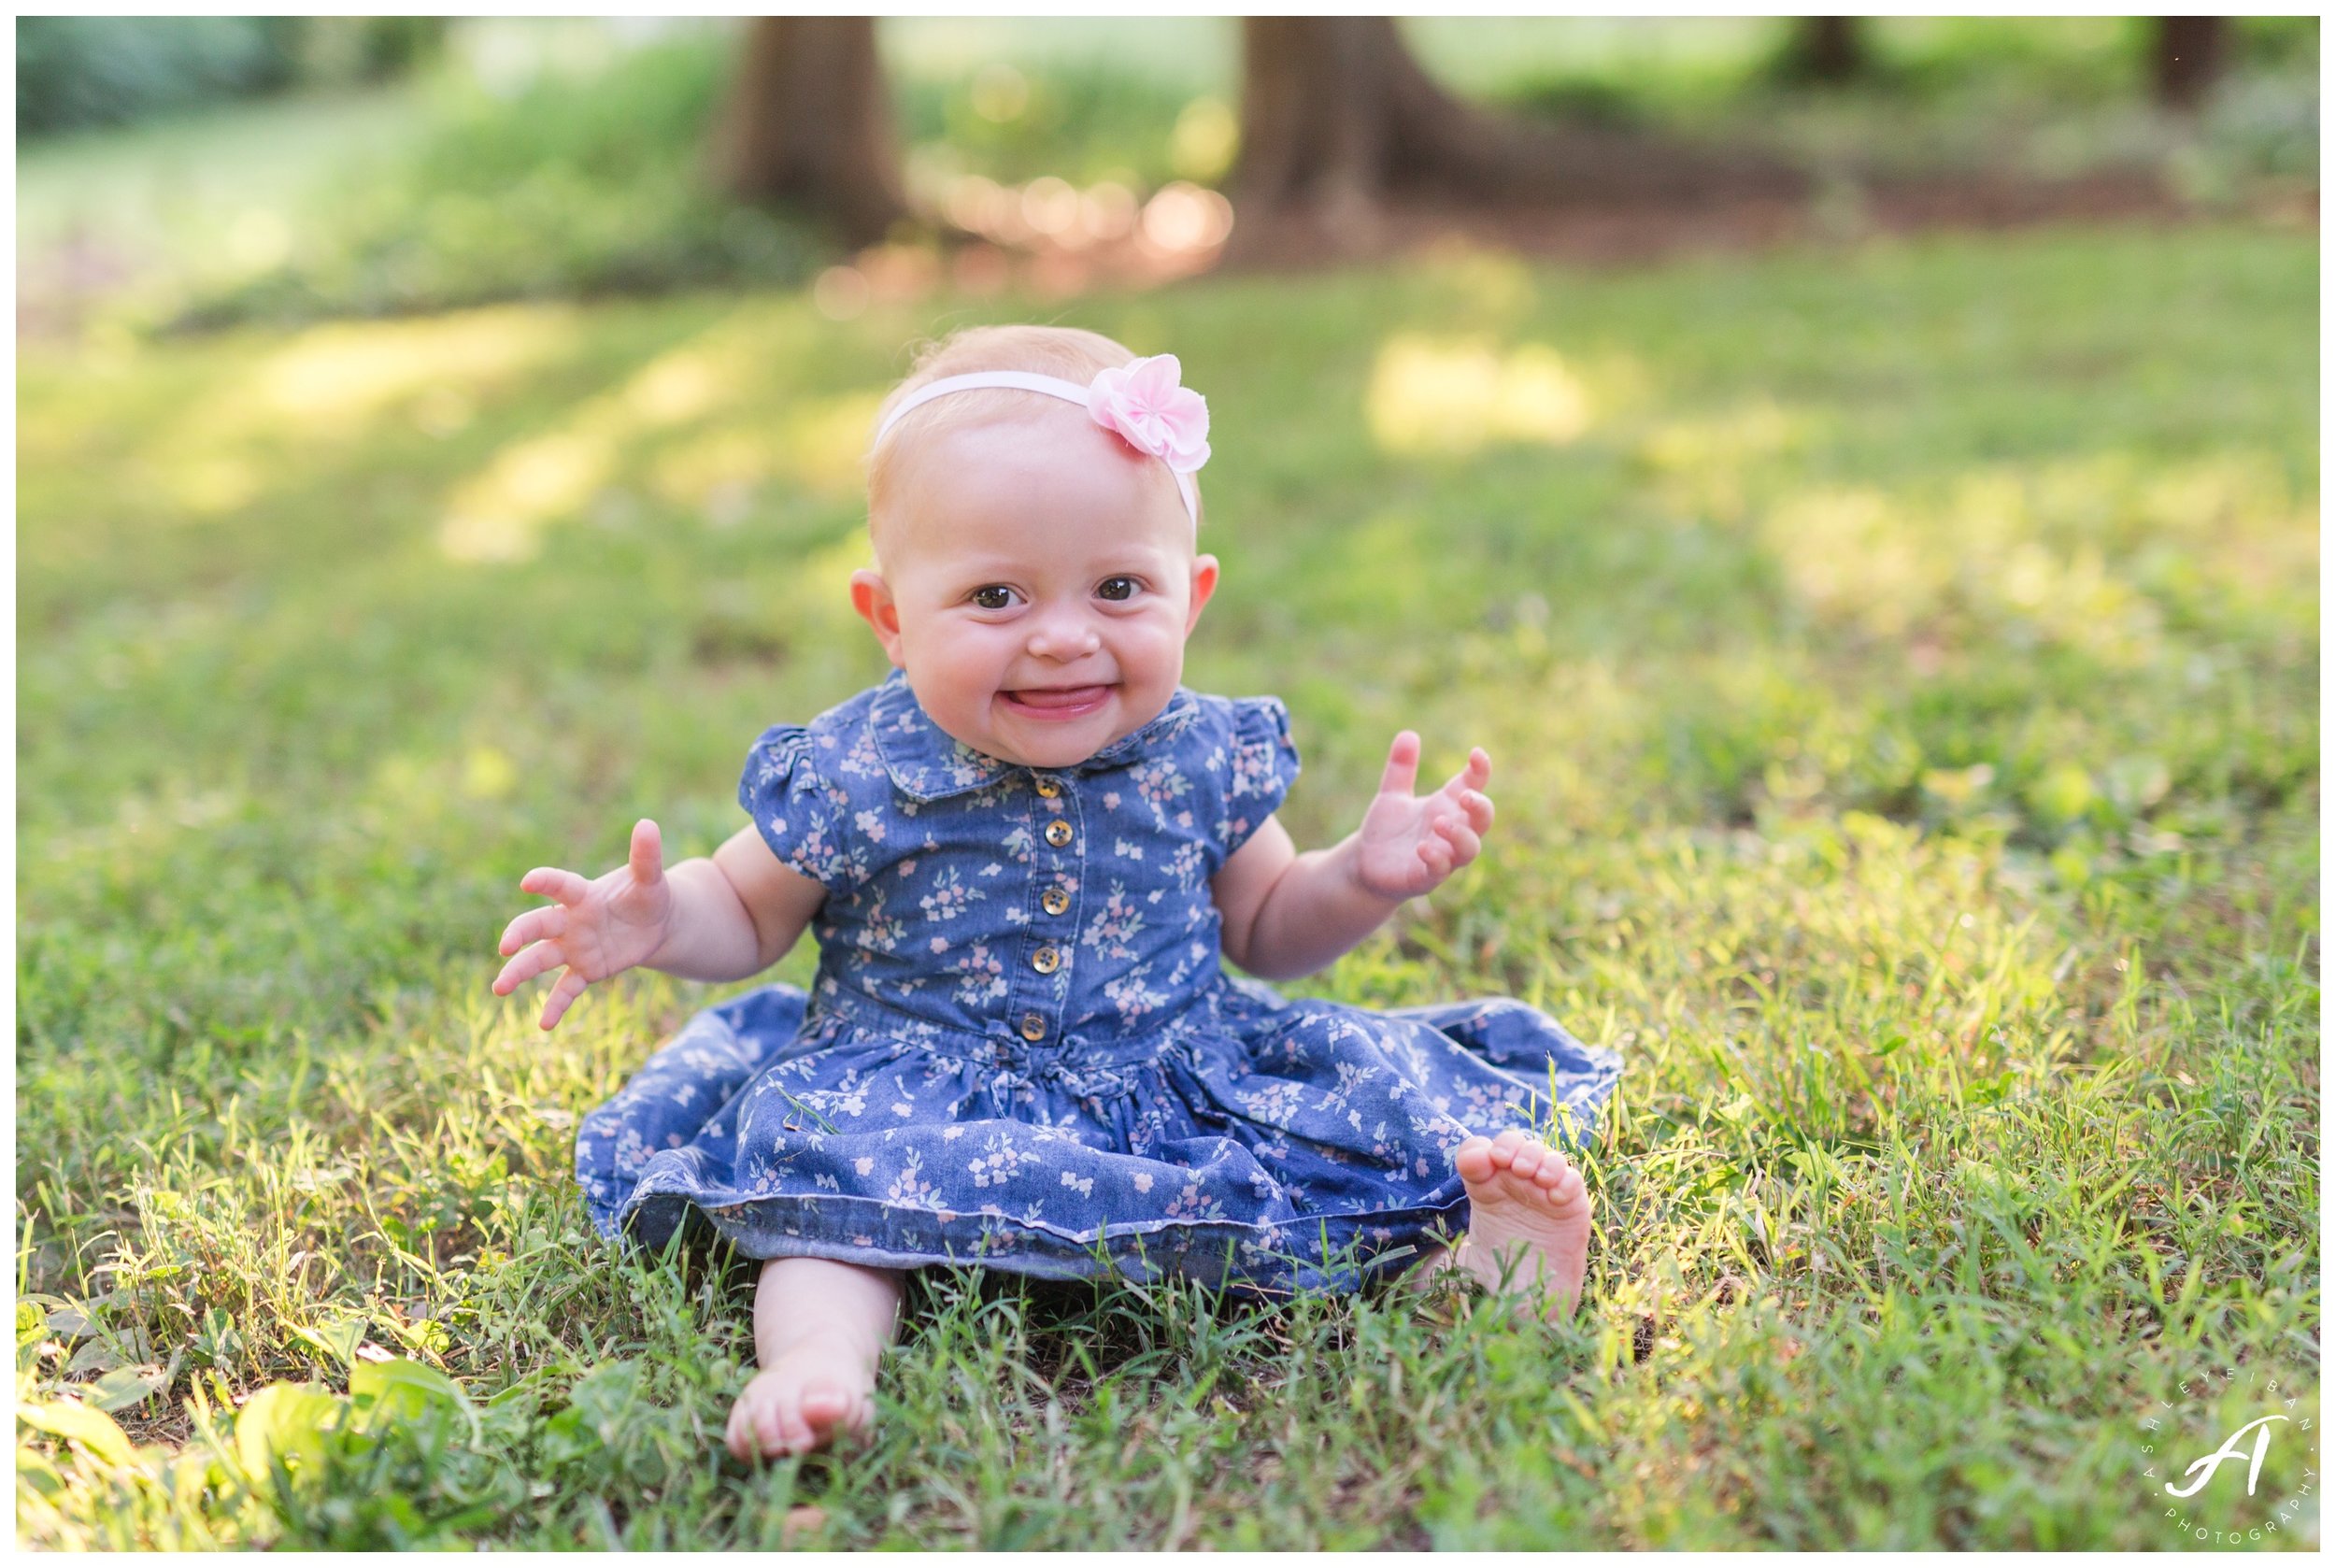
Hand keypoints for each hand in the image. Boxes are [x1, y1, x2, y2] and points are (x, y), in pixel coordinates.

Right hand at [492, 819, 673, 1029]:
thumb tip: (648, 823)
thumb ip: (646, 856)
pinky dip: (555, 1006)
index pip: (559, 886)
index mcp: (583, 895)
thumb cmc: (648, 895)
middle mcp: (570, 921)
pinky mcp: (585, 970)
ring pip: (540, 960)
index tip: (527, 881)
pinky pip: (565, 990)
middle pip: (537, 926)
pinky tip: (544, 1025)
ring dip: (520, 973)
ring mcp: (574, 947)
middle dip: (519, 934)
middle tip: (504, 947)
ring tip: (499, 988)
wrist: (656, 923)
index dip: (545, 881)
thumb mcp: (651, 878)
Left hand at [1349, 732, 1494, 901]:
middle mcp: (1451, 831)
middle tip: (1466, 796)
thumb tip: (1408, 734)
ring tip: (1439, 822)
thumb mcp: (1391, 794)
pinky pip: (1439, 870)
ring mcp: (1442, 856)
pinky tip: (1422, 848)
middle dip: (1481, 807)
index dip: (1480, 771)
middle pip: (1482, 820)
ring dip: (1460, 835)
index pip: (1473, 786)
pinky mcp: (1425, 878)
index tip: (1477, 753)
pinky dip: (1436, 859)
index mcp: (1446, 806)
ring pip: (1469, 849)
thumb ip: (1401, 767)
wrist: (1364, 865)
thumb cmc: (1387, 831)